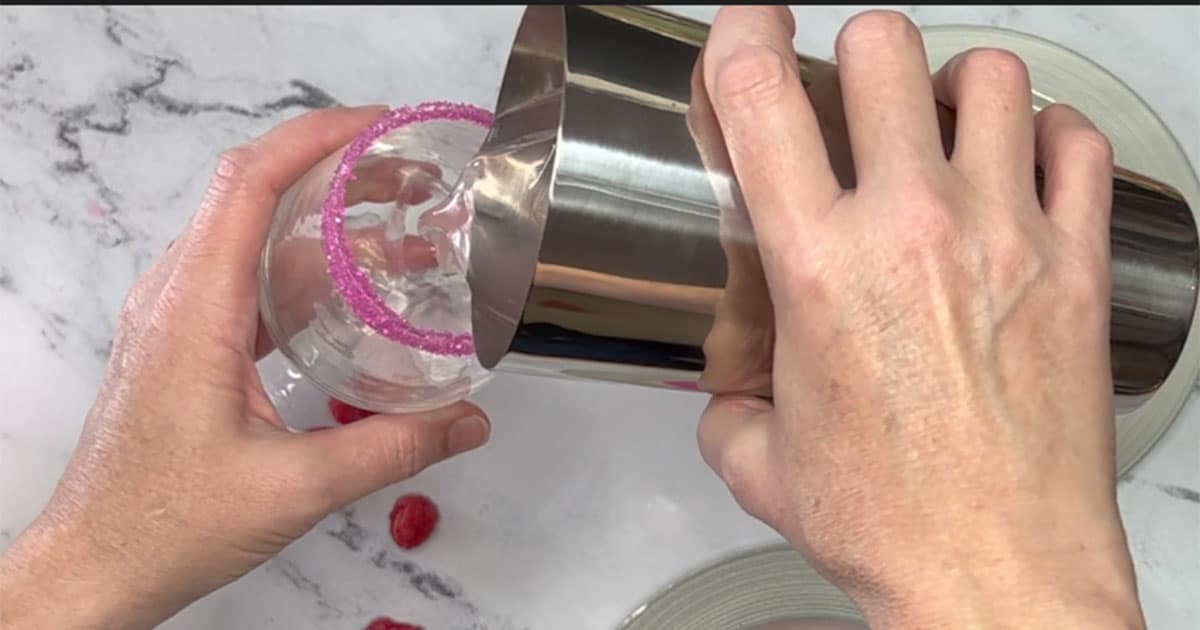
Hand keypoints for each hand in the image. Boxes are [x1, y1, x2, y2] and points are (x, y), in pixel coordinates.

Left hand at [0, 107, 490, 629]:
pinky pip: (245, 274)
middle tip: (412, 180)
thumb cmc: (165, 523)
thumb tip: (466, 422)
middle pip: (255, 194)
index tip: (379, 128)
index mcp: (194, 310)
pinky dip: (303, 264)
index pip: (249, 183)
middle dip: (338, 172)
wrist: (98, 562)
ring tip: (400, 234)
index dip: (316, 139)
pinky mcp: (184, 340)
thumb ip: (392, 449)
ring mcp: (175, 315)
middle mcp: (177, 296)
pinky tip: (352, 294)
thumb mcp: (294, 487)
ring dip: (324, 221)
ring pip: (252, 234)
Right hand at [696, 7, 1143, 628]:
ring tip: (939, 123)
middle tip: (849, 92)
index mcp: (818, 270)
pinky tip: (1020, 162)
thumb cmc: (891, 522)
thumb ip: (727, 403)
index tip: (748, 33)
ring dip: (952, 84)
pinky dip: (1046, 132)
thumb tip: (731, 381)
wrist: (999, 575)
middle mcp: (913, 232)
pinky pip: (1076, 143)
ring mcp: (1006, 238)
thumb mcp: (759, 462)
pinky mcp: (1078, 265)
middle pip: (884, 51)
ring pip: (991, 77)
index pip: (763, 96)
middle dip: (855, 53)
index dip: (745, 38)